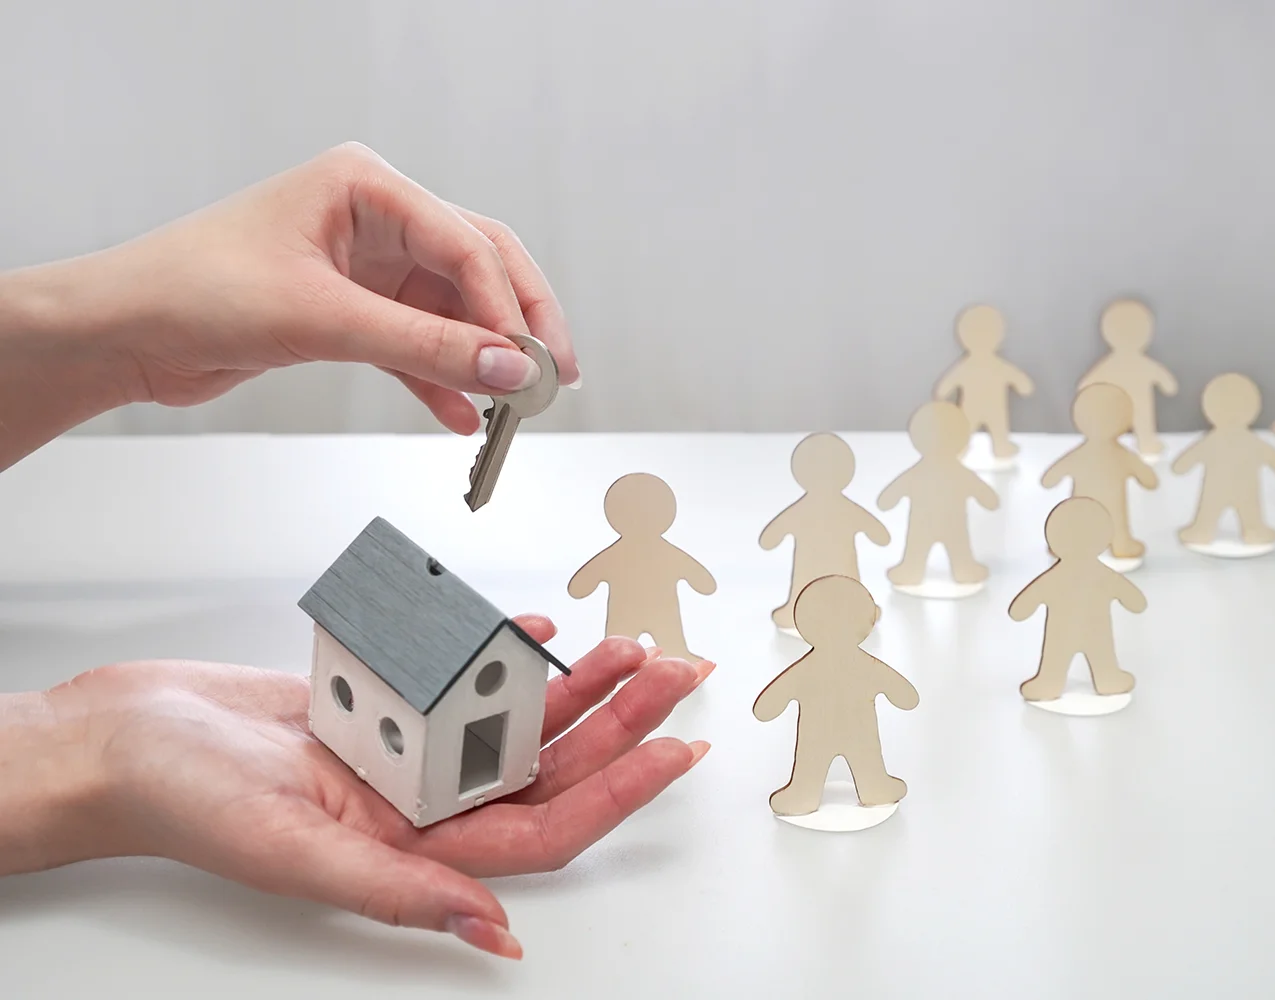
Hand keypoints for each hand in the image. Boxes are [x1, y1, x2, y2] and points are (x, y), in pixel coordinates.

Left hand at [0, 142, 577, 468]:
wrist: (123, 329)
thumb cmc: (192, 288)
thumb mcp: (323, 318)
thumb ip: (424, 344)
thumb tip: (506, 367)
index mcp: (366, 186)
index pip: (466, 243)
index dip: (506, 307)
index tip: (530, 364)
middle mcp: (373, 218)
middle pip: (477, 269)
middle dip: (515, 325)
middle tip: (551, 377)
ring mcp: (365, 265)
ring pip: (452, 312)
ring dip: (480, 360)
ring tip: (513, 406)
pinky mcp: (351, 311)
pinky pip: (417, 344)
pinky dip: (440, 381)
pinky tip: (461, 417)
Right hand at [2, 618, 710, 960]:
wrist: (121, 736)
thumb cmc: (183, 800)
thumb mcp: (294, 852)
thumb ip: (397, 890)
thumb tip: (491, 936)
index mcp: (411, 851)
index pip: (545, 829)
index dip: (619, 793)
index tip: (676, 753)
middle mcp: (418, 804)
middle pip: (546, 767)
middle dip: (620, 723)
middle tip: (675, 676)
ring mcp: (402, 751)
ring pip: (512, 719)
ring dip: (575, 684)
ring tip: (629, 645)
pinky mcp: (380, 704)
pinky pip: (458, 678)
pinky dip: (501, 652)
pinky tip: (542, 630)